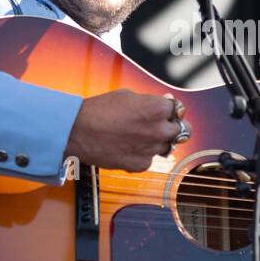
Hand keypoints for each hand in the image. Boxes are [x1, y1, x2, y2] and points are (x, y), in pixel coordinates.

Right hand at [64, 89, 189, 171]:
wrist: (77, 132)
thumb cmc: (99, 110)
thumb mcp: (128, 95)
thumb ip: (151, 101)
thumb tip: (166, 103)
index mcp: (158, 108)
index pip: (179, 109)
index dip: (170, 110)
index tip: (165, 111)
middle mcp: (159, 130)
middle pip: (183, 131)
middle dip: (173, 127)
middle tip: (161, 126)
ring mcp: (151, 149)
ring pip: (166, 147)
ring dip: (158, 142)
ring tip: (138, 136)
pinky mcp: (140, 165)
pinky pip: (149, 160)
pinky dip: (142, 155)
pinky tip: (127, 147)